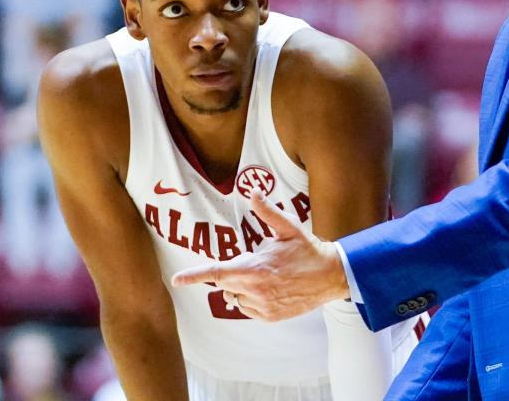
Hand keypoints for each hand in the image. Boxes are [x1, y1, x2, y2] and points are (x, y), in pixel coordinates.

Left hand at [171, 192, 350, 320]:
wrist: (331, 276)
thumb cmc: (308, 250)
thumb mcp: (288, 227)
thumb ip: (267, 211)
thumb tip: (253, 192)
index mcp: (255, 268)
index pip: (217, 272)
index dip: (194, 276)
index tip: (176, 280)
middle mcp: (255, 291)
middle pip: (225, 284)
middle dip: (233, 272)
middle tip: (255, 261)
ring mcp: (263, 306)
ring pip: (235, 298)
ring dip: (241, 287)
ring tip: (266, 275)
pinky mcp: (270, 316)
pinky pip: (248, 309)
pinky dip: (253, 299)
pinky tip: (272, 287)